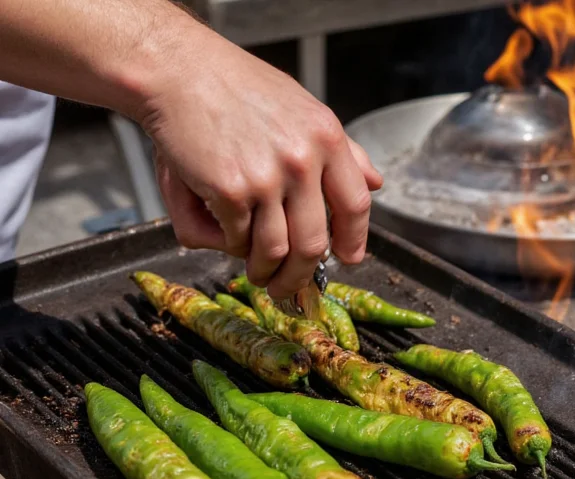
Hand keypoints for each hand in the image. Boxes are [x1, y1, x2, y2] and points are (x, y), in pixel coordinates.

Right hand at [142, 31, 382, 299]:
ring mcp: (267, 178)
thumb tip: (376, 183)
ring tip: (256, 274)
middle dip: (300, 277)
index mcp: (327, 138)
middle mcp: (303, 160)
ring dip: (264, 273)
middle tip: (289, 288)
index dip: (354, 240)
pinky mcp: (229, 191)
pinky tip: (222, 232)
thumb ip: (343, 150)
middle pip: (314, 245)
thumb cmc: (236, 89)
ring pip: (275, 252)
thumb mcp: (302, 109)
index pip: (356, 205)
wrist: (177, 71)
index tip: (348, 259)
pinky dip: (228, 244)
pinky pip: (236, 239)